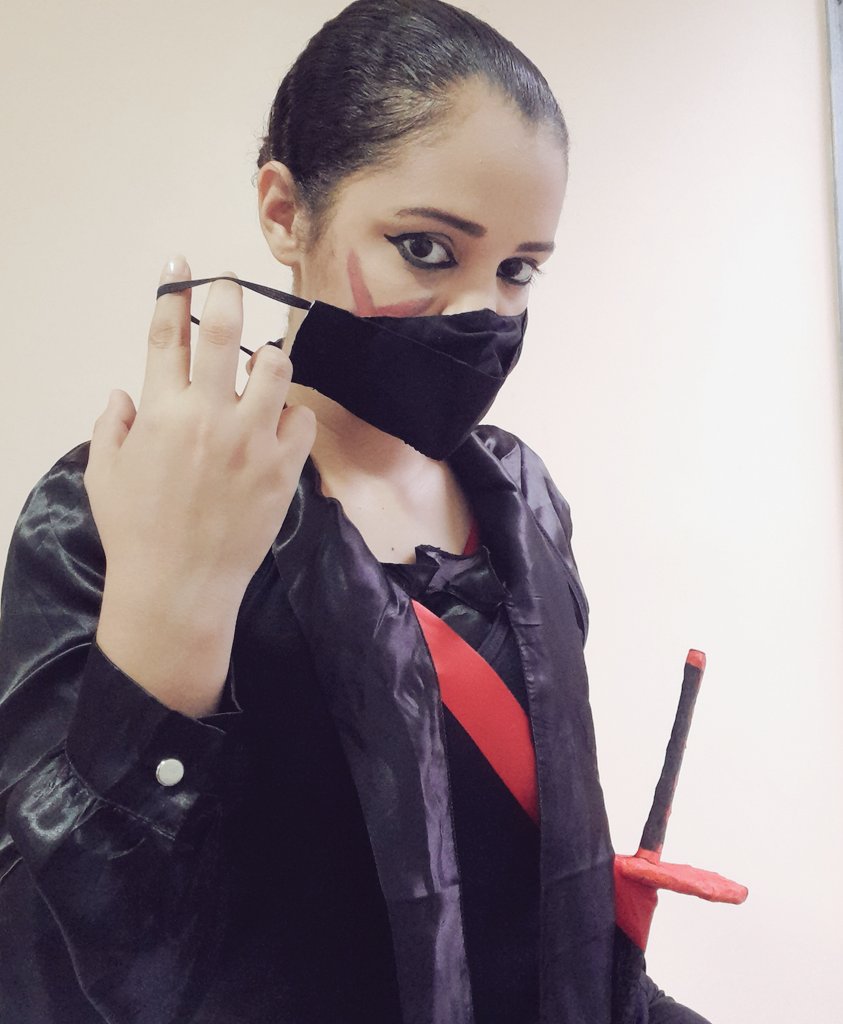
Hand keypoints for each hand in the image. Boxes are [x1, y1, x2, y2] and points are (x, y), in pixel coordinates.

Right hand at [85, 257, 315, 714]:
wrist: (181, 587)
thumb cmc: (136, 532)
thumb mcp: (104, 474)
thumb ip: (113, 425)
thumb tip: (124, 392)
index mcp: (161, 412)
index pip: (168, 337)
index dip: (173, 293)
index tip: (181, 265)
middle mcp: (210, 416)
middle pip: (226, 334)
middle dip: (228, 296)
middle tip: (231, 283)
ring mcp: (253, 440)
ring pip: (277, 368)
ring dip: (270, 358)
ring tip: (263, 366)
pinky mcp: (284, 467)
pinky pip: (302, 417)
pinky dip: (292, 413)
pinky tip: (280, 423)